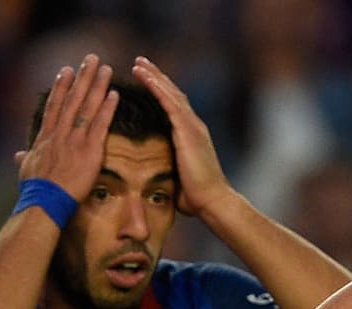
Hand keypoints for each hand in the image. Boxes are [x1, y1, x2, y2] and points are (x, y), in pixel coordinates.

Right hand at [14, 55, 117, 199]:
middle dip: (82, 77)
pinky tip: (114, 94)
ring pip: (87, 107)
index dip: (61, 88)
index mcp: (45, 138)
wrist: (43, 202)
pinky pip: (100, 125)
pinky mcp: (89, 151)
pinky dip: (107, 109)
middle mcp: (59, 134)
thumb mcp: (26, 171)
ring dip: (97, 85)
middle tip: (91, 58)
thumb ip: (26, 159)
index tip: (66, 71)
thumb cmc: (34, 192)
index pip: (54, 107)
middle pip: (72, 99)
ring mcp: (74, 140)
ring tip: (105, 68)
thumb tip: (19, 156)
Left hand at [131, 56, 233, 217]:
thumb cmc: (196, 199)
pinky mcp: (188, 131)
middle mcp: (194, 127)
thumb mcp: (177, 179)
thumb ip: (166, 170)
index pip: (175, 107)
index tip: (147, 81)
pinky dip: (157, 87)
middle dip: (157, 77)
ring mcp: (193, 127)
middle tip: (141, 63)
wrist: (213, 202)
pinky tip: (145, 76)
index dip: (162, 92)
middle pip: (174, 94)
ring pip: (171, 94)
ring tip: (138, 64)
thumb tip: (150, 176)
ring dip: (154, 77)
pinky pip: (170, 103)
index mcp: (191, 136)